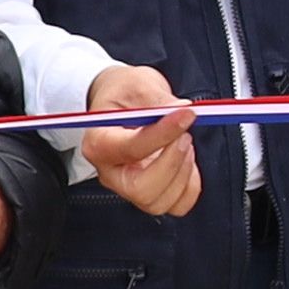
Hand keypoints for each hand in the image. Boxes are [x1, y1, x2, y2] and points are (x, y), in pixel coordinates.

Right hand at [71, 62, 208, 220]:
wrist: (123, 102)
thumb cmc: (123, 93)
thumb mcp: (137, 84)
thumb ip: (159, 100)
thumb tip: (181, 110)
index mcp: (98, 143)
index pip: (130, 149)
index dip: (162, 134)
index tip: (185, 115)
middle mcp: (110, 171)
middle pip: (142, 189)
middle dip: (172, 163)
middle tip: (184, 135)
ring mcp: (129, 186)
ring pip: (159, 201)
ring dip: (182, 173)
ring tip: (184, 141)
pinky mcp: (151, 192)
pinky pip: (176, 204)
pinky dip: (190, 185)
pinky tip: (186, 160)